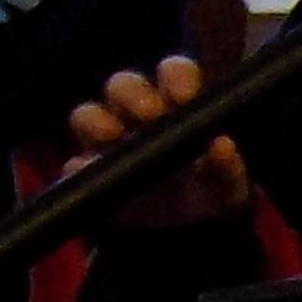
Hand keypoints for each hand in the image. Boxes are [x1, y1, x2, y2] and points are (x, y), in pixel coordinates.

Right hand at [67, 56, 252, 230]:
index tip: (184, 96)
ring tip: (110, 135)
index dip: (175, 75)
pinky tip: (87, 170)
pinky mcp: (87, 171)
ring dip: (95, 120)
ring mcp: (106, 141)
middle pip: (122, 85)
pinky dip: (78, 165)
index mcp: (175, 105)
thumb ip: (227, 166)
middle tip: (149, 114)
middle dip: (132, 94)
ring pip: (87, 114)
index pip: (173, 73)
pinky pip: (73, 164)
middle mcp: (135, 114)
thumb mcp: (228, 183)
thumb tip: (222, 144)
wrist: (186, 229)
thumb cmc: (209, 189)